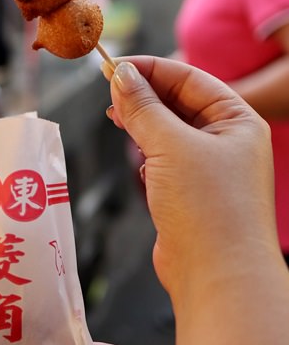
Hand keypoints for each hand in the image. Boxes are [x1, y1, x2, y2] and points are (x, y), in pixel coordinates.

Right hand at [102, 56, 278, 290]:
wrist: (217, 277)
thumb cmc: (208, 207)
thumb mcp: (171, 146)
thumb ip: (143, 107)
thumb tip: (120, 74)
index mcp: (236, 121)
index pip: (189, 78)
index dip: (150, 69)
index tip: (111, 67)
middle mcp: (227, 141)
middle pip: (178, 103)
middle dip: (143, 96)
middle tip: (108, 93)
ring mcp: (209, 168)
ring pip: (167, 131)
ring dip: (142, 125)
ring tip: (116, 120)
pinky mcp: (190, 193)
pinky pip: (163, 160)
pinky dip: (147, 155)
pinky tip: (137, 160)